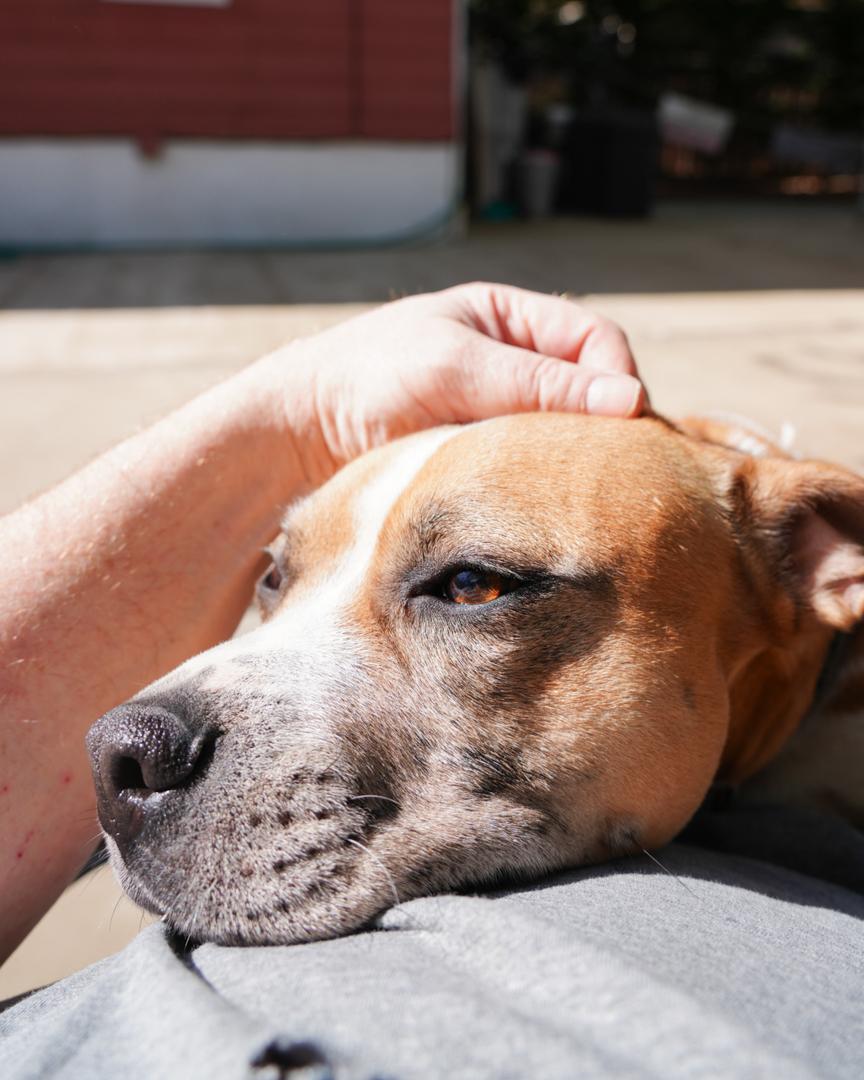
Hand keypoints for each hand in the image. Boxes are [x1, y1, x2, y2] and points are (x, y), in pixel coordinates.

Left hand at [266, 282, 643, 486]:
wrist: (303, 430)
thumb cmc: (372, 377)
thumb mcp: (458, 368)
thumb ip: (540, 382)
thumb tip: (632, 400)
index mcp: (511, 318)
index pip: (595, 339)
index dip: (616, 376)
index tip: (622, 419)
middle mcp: (514, 362)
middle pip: (590, 388)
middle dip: (603, 421)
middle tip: (610, 464)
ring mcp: (501, 410)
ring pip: (567, 432)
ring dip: (574, 454)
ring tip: (575, 484)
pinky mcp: (485, 454)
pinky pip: (534, 464)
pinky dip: (545, 478)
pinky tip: (543, 498)